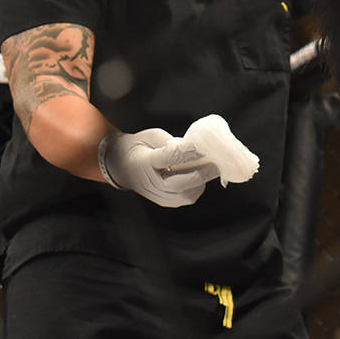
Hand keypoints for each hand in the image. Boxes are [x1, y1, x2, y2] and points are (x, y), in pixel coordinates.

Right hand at [98, 127, 218, 206]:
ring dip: (203, 181)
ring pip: (187, 194)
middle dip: (203, 172)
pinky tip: (202, 175)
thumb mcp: (149, 136)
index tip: (206, 145)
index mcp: (144, 162)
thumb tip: (193, 147)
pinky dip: (198, 187)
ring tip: (212, 167)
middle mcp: (151, 183)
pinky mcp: (165, 202)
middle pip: (182, 182)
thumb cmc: (137, 147)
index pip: (171, 157)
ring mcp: (158, 196)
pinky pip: (187, 198)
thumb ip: (170, 142)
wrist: (120, 167)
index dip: (191, 151)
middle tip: (218, 161)